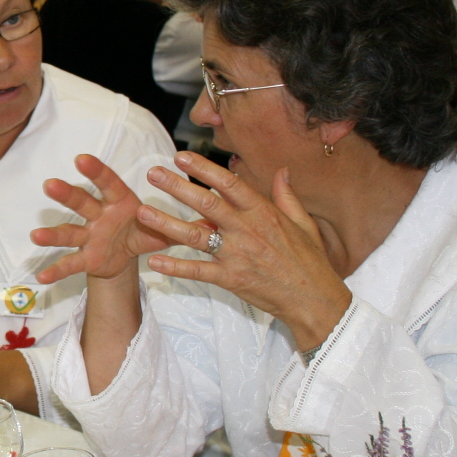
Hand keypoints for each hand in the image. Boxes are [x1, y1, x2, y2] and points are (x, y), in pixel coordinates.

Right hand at [28, 153, 175, 284]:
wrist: (127, 255)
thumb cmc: (142, 231)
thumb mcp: (162, 229)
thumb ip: (180, 226)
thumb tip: (215, 221)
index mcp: (119, 202)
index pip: (107, 183)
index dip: (95, 171)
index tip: (81, 158)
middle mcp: (98, 215)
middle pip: (81, 203)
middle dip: (66, 194)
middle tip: (50, 185)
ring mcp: (88, 236)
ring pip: (69, 231)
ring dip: (53, 234)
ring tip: (35, 236)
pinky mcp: (85, 257)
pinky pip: (70, 263)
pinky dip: (56, 269)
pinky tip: (41, 276)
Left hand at [136, 152, 349, 350]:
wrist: (315, 300)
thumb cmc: (309, 261)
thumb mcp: (303, 223)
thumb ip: (287, 196)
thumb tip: (281, 170)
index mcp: (263, 213)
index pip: (229, 184)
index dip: (204, 169)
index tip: (181, 157)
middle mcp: (247, 230)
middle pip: (206, 204)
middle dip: (177, 187)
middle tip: (152, 173)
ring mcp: (237, 255)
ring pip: (195, 236)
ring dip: (166, 223)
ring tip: (142, 213)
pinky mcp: (231, 279)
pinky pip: (198, 271)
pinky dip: (175, 267)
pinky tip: (154, 262)